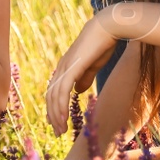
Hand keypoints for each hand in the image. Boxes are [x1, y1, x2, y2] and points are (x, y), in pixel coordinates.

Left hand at [45, 11, 117, 134]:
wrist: (108, 27)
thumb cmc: (103, 44)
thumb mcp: (93, 65)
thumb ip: (84, 78)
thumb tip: (78, 92)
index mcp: (65, 67)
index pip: (54, 91)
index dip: (54, 107)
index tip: (57, 122)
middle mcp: (61, 67)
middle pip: (51, 96)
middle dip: (53, 116)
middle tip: (58, 132)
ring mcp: (65, 67)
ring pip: (54, 96)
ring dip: (56, 115)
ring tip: (60, 130)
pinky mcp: (72, 67)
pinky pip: (62, 91)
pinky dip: (61, 106)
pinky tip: (63, 118)